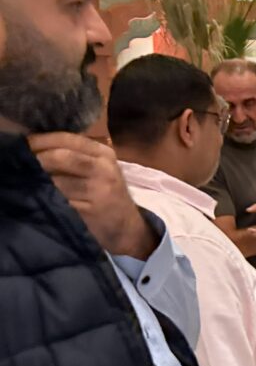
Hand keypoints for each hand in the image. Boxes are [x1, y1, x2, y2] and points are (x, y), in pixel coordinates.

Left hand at [29, 133, 156, 258]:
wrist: (127, 226)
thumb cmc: (108, 193)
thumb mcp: (100, 168)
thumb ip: (76, 154)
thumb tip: (35, 146)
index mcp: (104, 154)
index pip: (68, 139)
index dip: (41, 140)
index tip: (22, 144)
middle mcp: (104, 170)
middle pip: (61, 157)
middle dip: (36, 159)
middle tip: (19, 163)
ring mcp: (99, 192)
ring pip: (57, 181)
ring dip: (37, 181)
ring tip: (25, 180)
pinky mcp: (91, 212)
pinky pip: (60, 202)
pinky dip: (44, 199)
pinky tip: (38, 198)